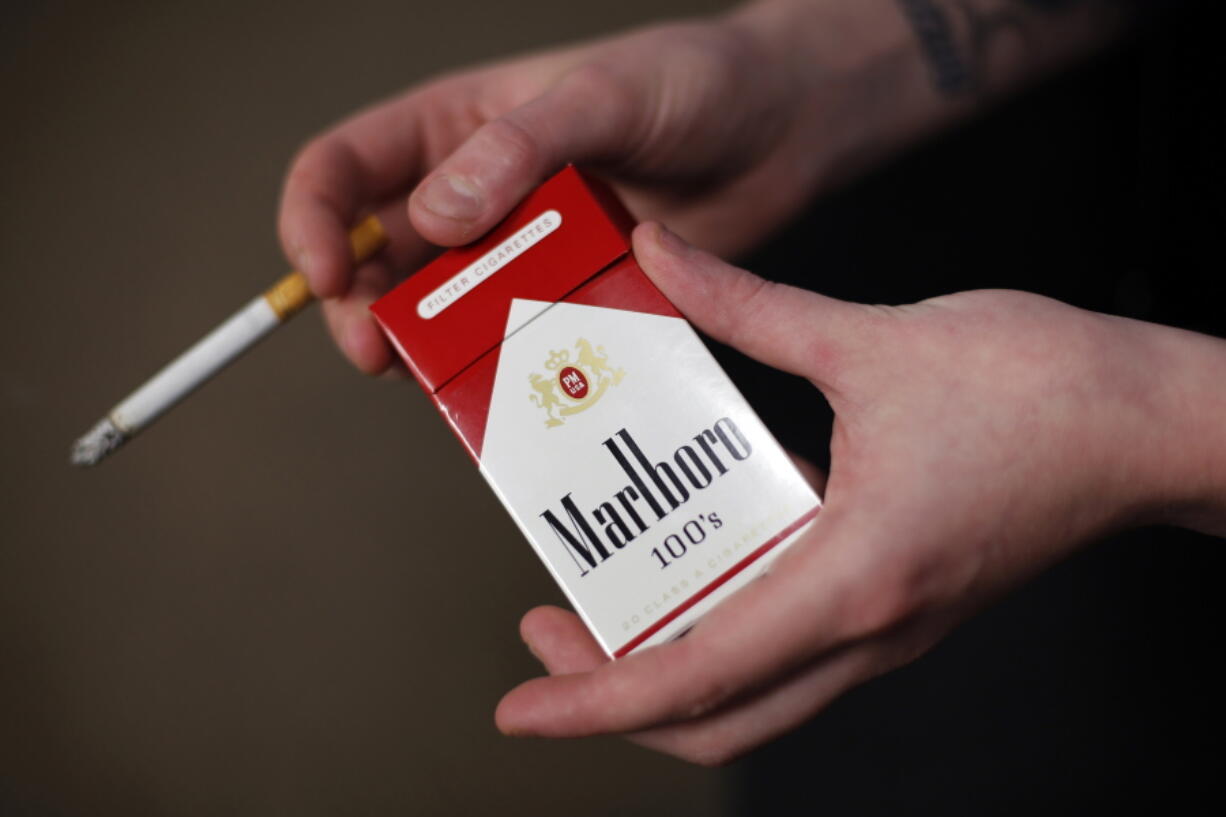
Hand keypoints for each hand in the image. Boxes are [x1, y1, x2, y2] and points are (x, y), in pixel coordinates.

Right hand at [277, 0, 916, 373]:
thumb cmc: (697, 83)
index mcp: (455, 124)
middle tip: (378, 353)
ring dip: (425, 345)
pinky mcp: (565, 294)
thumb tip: (435, 217)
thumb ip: (519, 148)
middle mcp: (472, 189)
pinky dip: (495, 365)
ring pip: (438, 308)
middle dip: (360, 306)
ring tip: (436, 375)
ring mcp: (518, 248)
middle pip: (374, 256)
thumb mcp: (604, 96)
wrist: (784, 129)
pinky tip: (503, 385)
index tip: (322, 277)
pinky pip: (510, 338)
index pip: (342, 168)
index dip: (313, 222)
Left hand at [493, 221, 1224, 764]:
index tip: (524, 707)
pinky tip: (701, 551)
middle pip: (719, 715)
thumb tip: (662, 259)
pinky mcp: (900, 602)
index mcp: (852, 576)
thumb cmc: (1043, 389)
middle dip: (616, 690)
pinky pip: (795, 645)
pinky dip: (728, 625)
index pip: (697, 674)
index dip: (596, 701)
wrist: (1151, 424)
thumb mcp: (873, 340)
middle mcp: (867, 625)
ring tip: (604, 595)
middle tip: (549, 627)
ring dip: (670, 662)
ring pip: (757, 692)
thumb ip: (749, 306)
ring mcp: (888, 625)